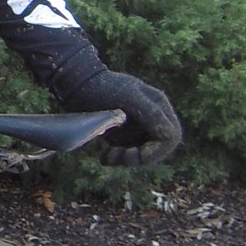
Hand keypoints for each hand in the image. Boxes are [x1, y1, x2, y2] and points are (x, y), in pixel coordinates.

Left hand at [59, 67, 181, 167]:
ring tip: (108, 156)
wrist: (75, 85)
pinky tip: (103, 157)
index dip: (158, 150)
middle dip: (141, 157)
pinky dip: (115, 159)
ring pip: (140, 155)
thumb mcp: (129, 98)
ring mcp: (136, 128)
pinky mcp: (121, 135)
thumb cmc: (103, 87)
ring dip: (125, 160)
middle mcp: (151, 118)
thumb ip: (151, 114)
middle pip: (157, 149)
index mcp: (159, 106)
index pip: (170, 136)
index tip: (140, 154)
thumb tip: (169, 135)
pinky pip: (124, 154)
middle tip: (122, 156)